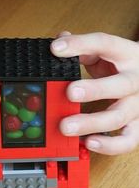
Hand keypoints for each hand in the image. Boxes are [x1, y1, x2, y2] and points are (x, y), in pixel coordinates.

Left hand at [51, 31, 138, 154]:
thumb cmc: (122, 64)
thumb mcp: (106, 51)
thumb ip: (83, 47)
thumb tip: (60, 42)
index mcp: (128, 54)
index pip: (105, 44)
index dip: (80, 45)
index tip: (57, 49)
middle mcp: (136, 80)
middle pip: (119, 86)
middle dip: (94, 90)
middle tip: (70, 92)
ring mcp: (138, 104)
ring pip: (119, 116)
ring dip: (92, 122)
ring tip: (67, 126)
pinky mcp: (138, 124)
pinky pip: (127, 139)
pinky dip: (109, 145)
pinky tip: (88, 142)